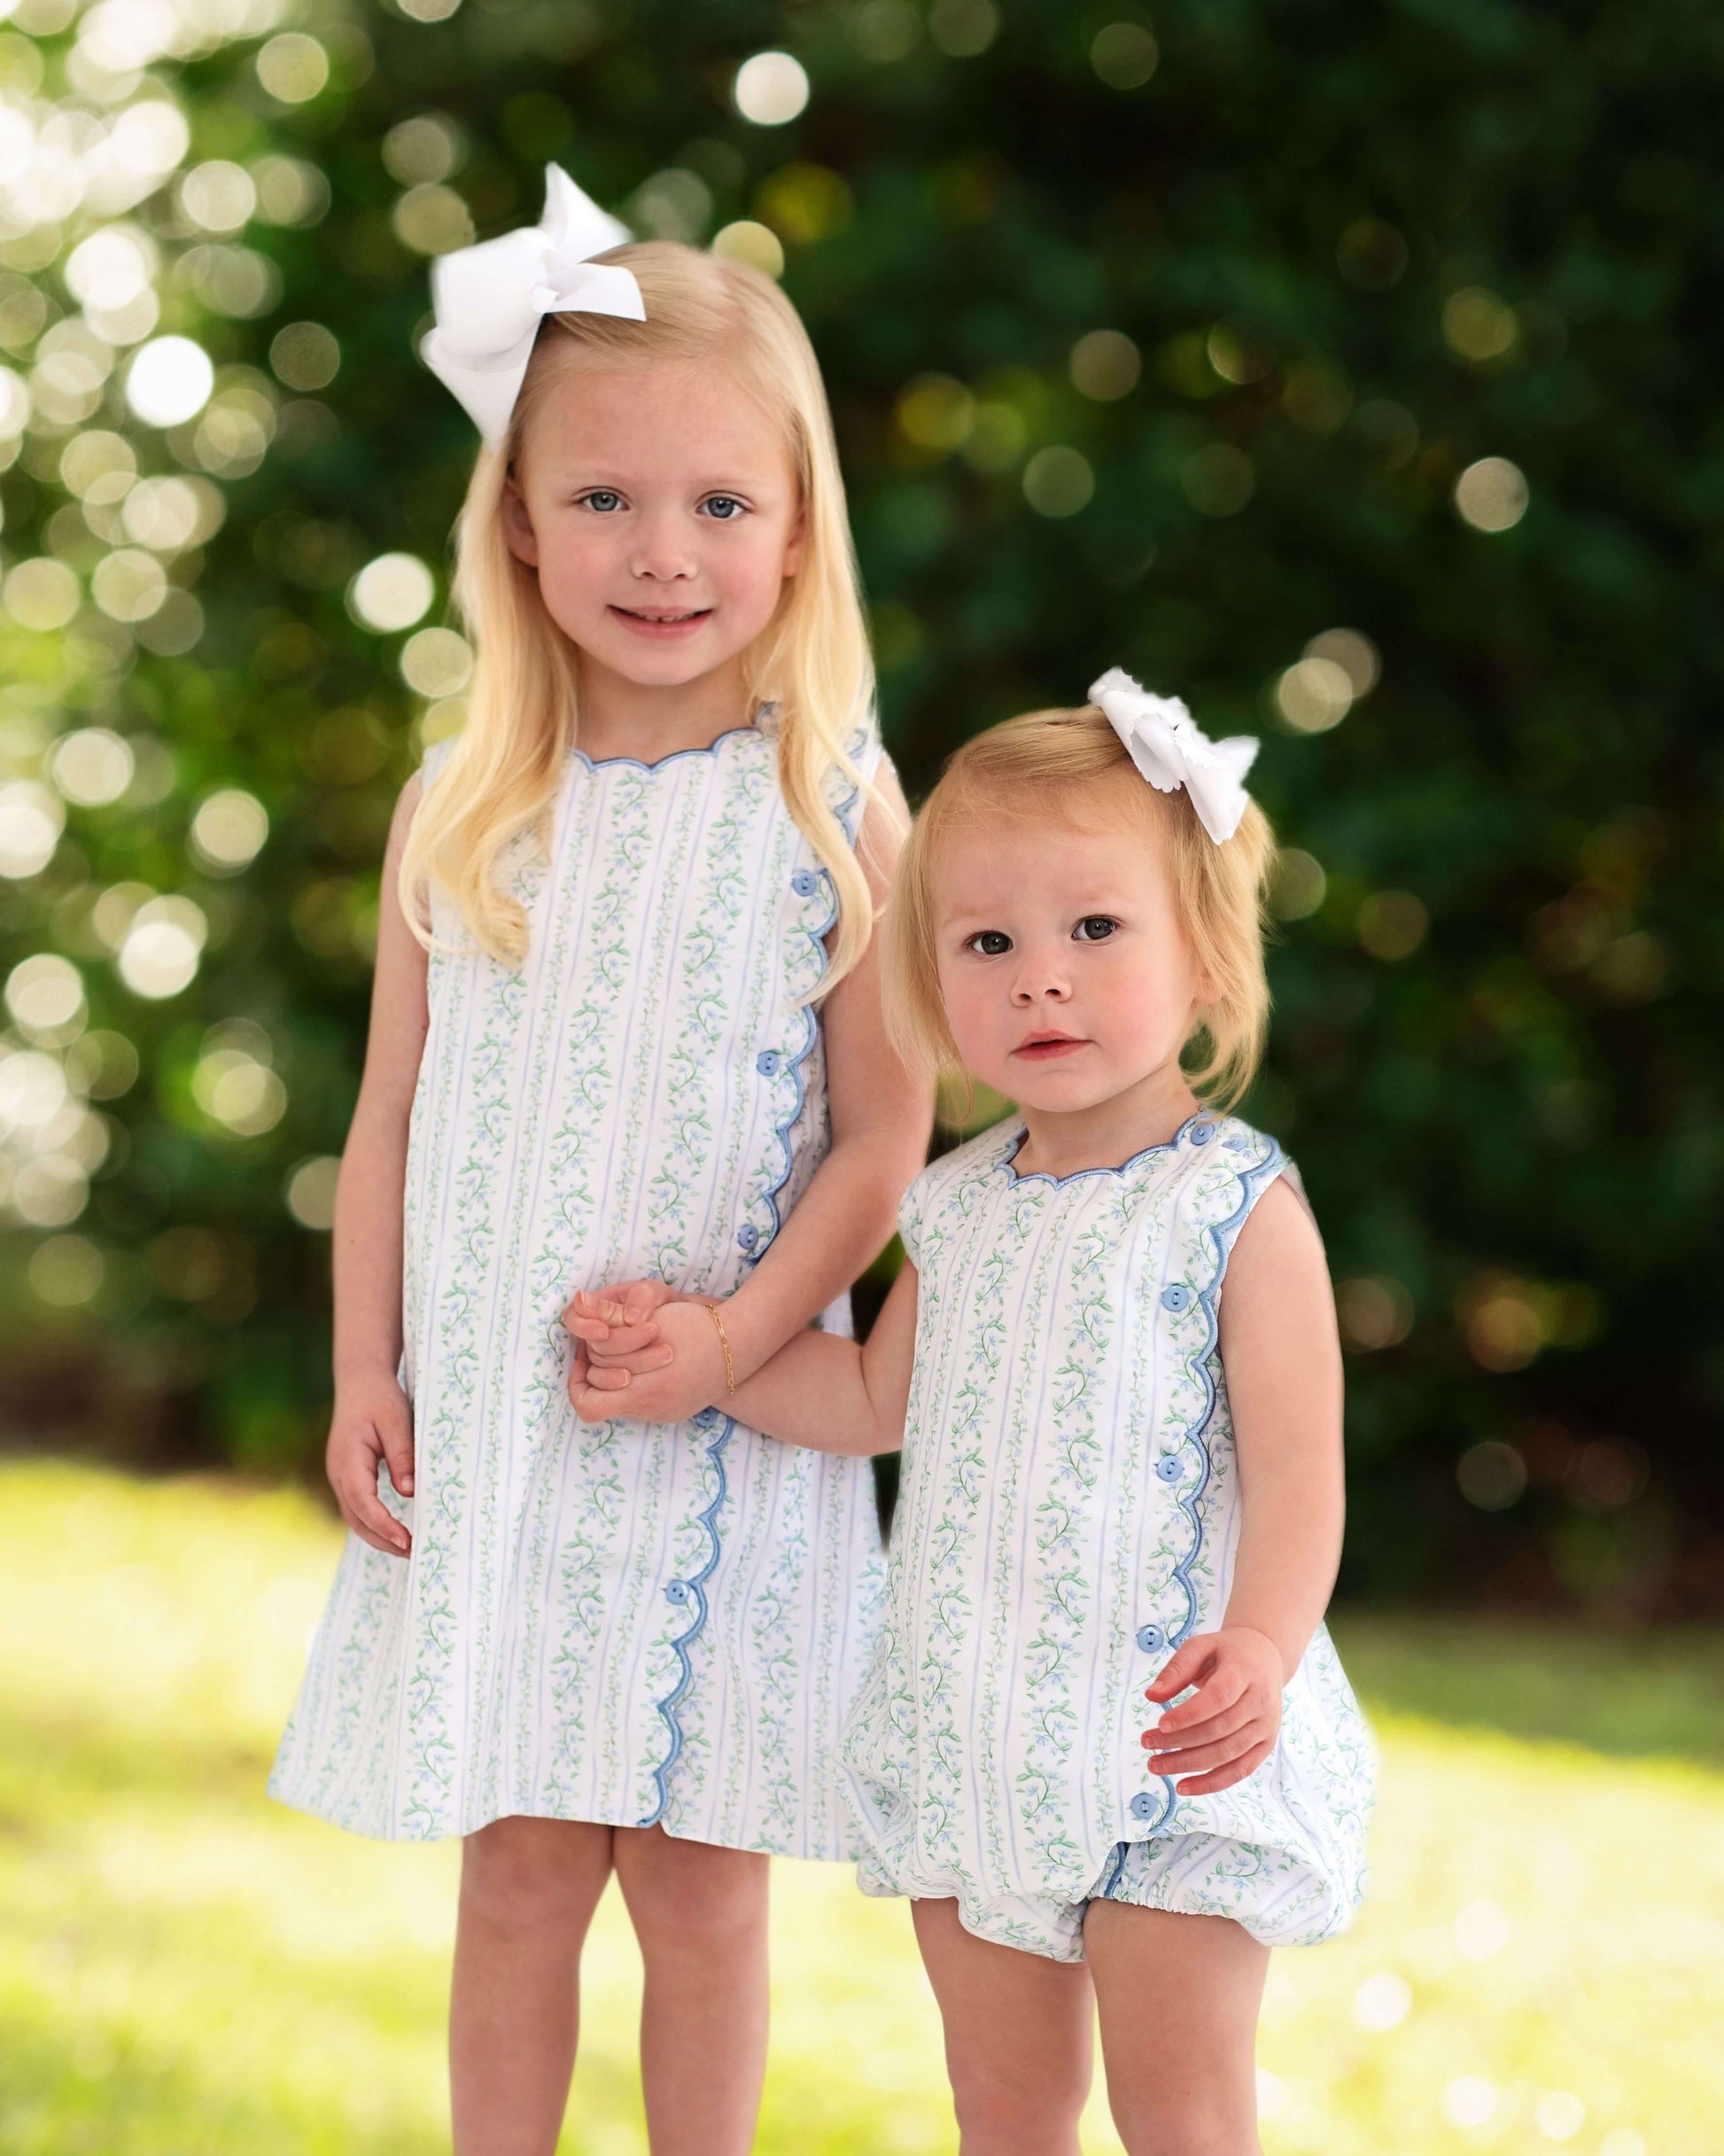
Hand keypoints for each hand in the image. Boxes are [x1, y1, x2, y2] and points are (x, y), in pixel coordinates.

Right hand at [326, 1370, 414, 1558]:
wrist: (360, 1381)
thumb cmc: (380, 1398)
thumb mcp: (397, 1421)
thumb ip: (402, 1455)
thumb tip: (410, 1492)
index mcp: (347, 1459)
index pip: (362, 1501)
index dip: (383, 1525)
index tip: (407, 1541)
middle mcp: (338, 1473)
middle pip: (356, 1517)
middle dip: (382, 1539)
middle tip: (414, 1553)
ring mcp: (340, 1476)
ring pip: (355, 1516)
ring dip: (378, 1536)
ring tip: (409, 1549)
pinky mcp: (348, 1477)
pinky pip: (358, 1507)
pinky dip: (374, 1524)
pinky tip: (396, 1532)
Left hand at [569, 1298, 729, 1426]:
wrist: (742, 1345)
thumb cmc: (696, 1327)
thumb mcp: (650, 1318)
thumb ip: (610, 1315)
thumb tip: (578, 1303)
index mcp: (642, 1391)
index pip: (587, 1402)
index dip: (577, 1380)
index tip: (585, 1355)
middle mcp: (651, 1410)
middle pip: (602, 1398)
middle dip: (597, 1371)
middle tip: (603, 1345)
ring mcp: (664, 1414)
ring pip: (624, 1400)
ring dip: (619, 1376)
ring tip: (627, 1350)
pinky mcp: (675, 1412)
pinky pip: (645, 1401)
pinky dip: (639, 1382)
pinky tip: (647, 1360)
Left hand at [1139, 1626, 1284, 1796]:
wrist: (1266, 1657)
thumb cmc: (1227, 1652)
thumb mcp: (1201, 1647)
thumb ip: (1176, 1669)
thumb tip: (1151, 1696)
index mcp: (1244, 1672)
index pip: (1219, 1698)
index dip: (1190, 1714)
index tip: (1160, 1723)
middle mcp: (1260, 1702)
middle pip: (1219, 1729)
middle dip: (1180, 1741)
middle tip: (1147, 1743)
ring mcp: (1266, 1726)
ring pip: (1227, 1754)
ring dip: (1189, 1764)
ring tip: (1156, 1765)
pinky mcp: (1265, 1745)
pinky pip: (1240, 1771)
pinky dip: (1212, 1783)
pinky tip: (1184, 1786)